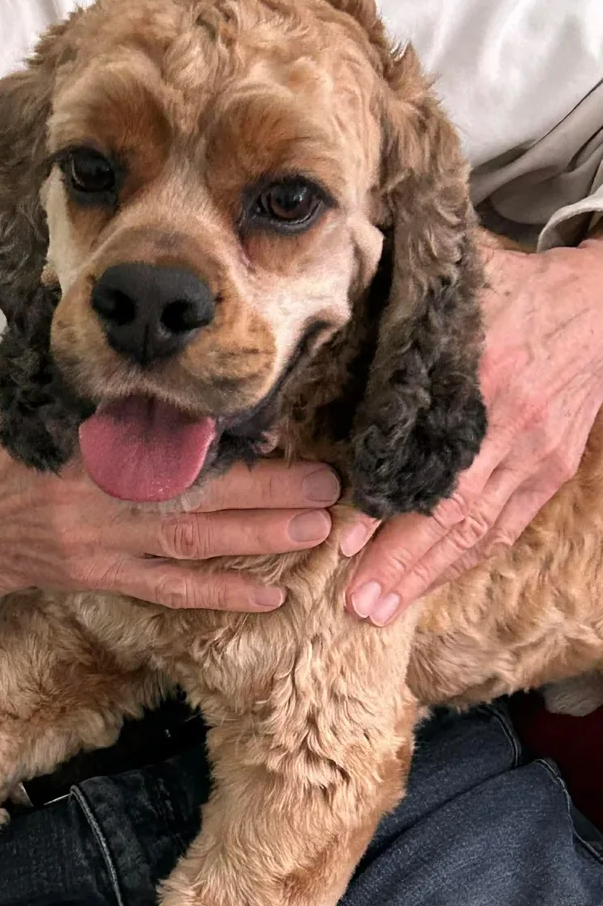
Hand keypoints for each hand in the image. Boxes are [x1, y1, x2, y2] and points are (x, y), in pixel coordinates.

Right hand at [0, 410, 337, 609]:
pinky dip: (220, 595)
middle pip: (198, 494)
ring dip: (259, 539)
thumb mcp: (32, 403)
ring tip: (318, 531)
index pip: (164, 435)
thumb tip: (137, 334)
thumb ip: (88, 382)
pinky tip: (269, 598)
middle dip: (269, 492)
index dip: (224, 435)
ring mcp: (107, 544)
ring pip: (195, 543)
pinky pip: (171, 591)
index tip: (279, 423)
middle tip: (331, 486)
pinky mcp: (107, 577)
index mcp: (84, 445)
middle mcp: (101, 497)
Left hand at [339, 237, 602, 624]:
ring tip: (382, 610)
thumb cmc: (514, 294)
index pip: (429, 460)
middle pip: (453, 511)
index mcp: (483, 378)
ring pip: (479, 530)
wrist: (596, 306)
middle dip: (402, 563)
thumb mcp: (456, 297)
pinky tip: (431, 585)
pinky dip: (467, 560)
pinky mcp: (551, 470)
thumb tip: (329, 336)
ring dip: (428, 575)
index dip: (389, 507)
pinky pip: (506, 527)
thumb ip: (399, 323)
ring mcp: (536, 455)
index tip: (345, 541)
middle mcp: (511, 427)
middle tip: (356, 604)